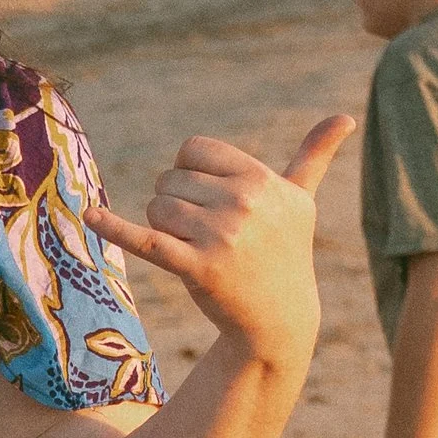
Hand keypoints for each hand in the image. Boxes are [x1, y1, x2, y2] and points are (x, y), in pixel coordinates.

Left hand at [88, 114, 353, 376]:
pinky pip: (146, 240)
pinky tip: (91, 216)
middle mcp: (244, 202)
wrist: (279, 319)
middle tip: (203, 233)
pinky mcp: (198, 268)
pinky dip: (115, 227)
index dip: (188, 173)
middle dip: (175, 203)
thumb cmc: (285, 254)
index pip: (192, 149)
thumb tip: (346, 118)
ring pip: (157, 208)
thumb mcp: (301, 203)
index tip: (206, 198)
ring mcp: (221, 236)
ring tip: (191, 247)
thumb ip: (314, 156)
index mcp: (261, 178)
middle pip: (170, 179)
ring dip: (162, 227)